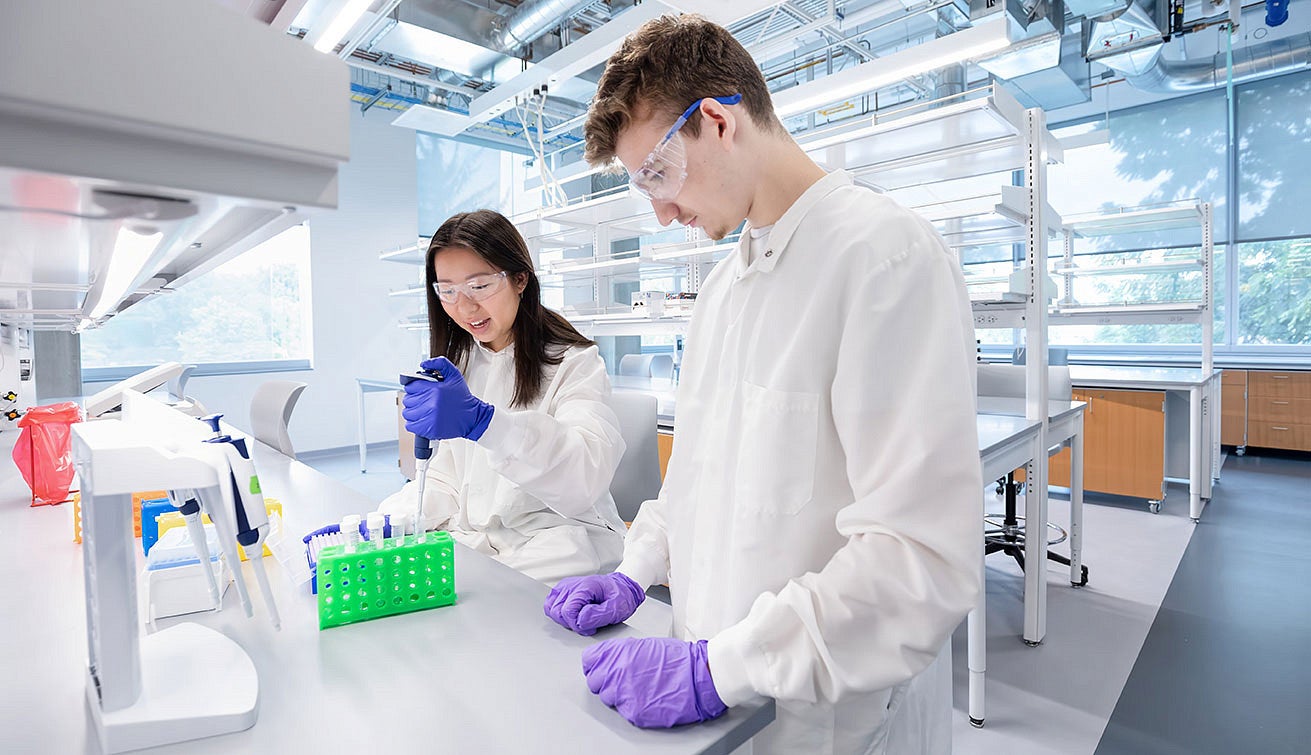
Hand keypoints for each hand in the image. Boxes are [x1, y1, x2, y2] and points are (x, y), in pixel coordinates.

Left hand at [401, 357, 494, 440]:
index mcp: (435, 389)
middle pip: (408, 400)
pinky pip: (410, 426)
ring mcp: (430, 417)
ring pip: (407, 413)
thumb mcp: (454, 375)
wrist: (472, 417)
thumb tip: (423, 364)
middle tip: (424, 401)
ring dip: (413, 412)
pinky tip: (423, 420)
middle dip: (414, 400)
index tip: (420, 391)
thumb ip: (440, 363)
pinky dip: (414, 423)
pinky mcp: (429, 429)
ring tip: (423, 411)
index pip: (410, 387)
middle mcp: (431, 403)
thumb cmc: (462, 398)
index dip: (414, 388)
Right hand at [544, 572, 644, 635]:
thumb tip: (580, 620)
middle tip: (587, 624)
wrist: (621, 588)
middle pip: (558, 612)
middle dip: (571, 623)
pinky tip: (572, 616)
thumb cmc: (619, 596)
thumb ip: (598, 615)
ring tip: (580, 619)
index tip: (591, 628)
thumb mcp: (617, 608)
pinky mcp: (561, 591)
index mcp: (585, 586)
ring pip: (551, 610)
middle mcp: (571, 585)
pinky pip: (550, 606)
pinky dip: (558, 615)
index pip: (568, 611)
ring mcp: (565, 587)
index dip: (577, 625)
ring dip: (564, 620)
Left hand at [582, 638, 727, 727]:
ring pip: (608, 698)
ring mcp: (623, 694)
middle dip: (605, 681)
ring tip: (638, 689)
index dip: (596, 664)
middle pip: (594, 682)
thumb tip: (609, 660)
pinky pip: (623, 711)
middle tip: (621, 680)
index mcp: (618, 653)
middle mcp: (616, 672)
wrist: (698, 676)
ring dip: (619, 695)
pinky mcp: (633, 712)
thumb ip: (622, 653)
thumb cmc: (678, 659)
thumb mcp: (645, 645)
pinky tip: (647, 698)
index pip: (589, 661)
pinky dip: (633, 706)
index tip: (601, 667)